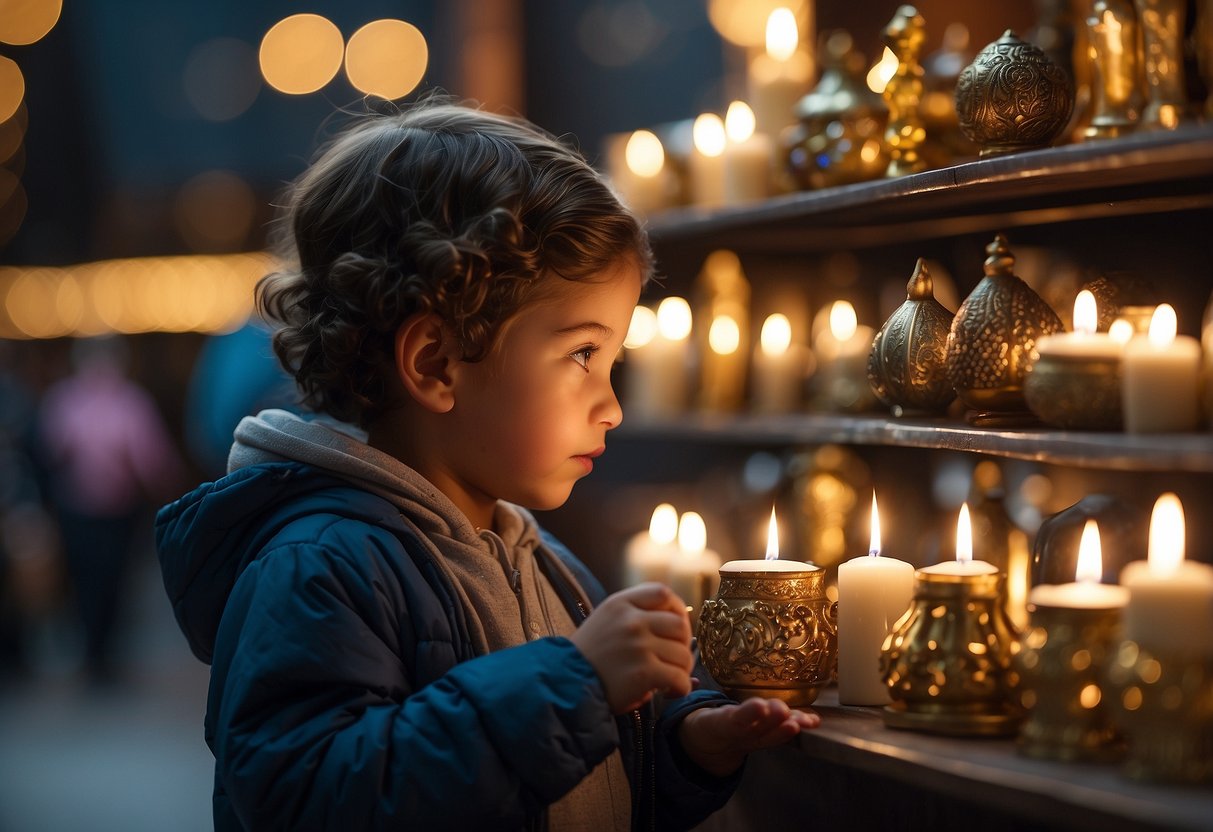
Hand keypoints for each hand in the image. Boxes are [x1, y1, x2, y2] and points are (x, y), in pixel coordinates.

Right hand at [569, 583, 692, 713]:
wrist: (564, 683)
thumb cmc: (588, 657)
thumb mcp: (605, 620)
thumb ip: (635, 615)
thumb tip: (680, 625)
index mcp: (620, 603)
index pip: (662, 593)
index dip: (677, 609)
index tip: (678, 626)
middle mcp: (631, 620)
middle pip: (679, 624)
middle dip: (683, 644)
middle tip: (675, 659)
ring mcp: (639, 645)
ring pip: (683, 654)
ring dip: (683, 670)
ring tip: (671, 679)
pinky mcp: (644, 672)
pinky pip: (679, 678)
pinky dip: (681, 688)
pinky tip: (670, 692)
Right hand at [677, 698, 820, 777]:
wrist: (709, 746)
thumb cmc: (704, 718)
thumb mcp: (693, 710)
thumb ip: (690, 693)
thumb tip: (690, 680)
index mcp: (716, 726)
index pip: (731, 721)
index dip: (747, 716)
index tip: (761, 706)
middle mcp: (738, 736)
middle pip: (757, 730)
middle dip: (773, 720)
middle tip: (785, 709)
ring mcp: (754, 739)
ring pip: (772, 734)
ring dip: (789, 725)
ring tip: (804, 720)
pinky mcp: (764, 738)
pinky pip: (781, 734)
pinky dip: (798, 726)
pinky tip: (813, 721)